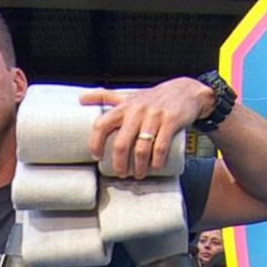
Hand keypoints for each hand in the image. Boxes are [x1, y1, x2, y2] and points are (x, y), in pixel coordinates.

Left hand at [81, 77, 213, 178]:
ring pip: (141, 148)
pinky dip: (157, 161)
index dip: (96, 143)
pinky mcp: (171, 121)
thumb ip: (106, 97)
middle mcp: (136, 111)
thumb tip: (80, 99)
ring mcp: (154, 116)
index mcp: (124, 107)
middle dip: (119, 164)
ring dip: (139, 166)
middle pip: (121, 143)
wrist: (185, 91)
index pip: (102, 124)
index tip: (97, 157)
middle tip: (121, 174)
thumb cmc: (153, 97)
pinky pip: (161, 146)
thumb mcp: (129, 95)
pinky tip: (155, 167)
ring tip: (139, 175)